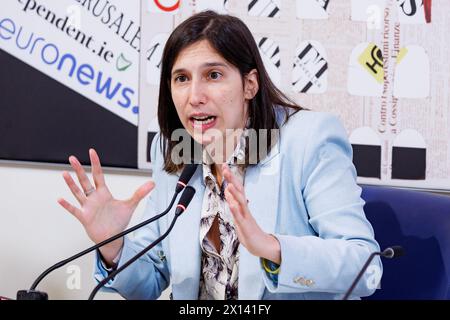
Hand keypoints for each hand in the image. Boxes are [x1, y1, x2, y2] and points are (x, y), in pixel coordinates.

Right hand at [57, 149, 154, 263]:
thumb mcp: (130, 205)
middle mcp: (94, 198)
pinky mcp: (84, 217)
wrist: (113, 237)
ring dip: (71, 184)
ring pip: (78, 192)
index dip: (95, 163)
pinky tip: (60, 199)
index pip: (98, 175)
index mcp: (104, 193)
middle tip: (72, 158)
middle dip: (79, 169)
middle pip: (85, 180)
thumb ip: (140, 193)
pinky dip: (67, 205)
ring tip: (65, 174)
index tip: (91, 152)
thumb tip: (152, 183)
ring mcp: (88, 207)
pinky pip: (74, 210)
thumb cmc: (118, 221)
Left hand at [222, 164, 280, 263]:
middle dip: (232, 179)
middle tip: (225, 168)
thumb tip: (228, 192)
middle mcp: (244, 208)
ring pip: (240, 202)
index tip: (224, 166)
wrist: (261, 246)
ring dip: (235, 192)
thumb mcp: (238, 215)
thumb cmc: (249, 231)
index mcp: (242, 206)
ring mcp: (246, 217)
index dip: (230, 177)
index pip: (236, 188)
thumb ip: (233, 203)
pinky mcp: (246, 226)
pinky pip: (240, 217)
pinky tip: (231, 203)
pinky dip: (235, 209)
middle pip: (239, 190)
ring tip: (229, 183)